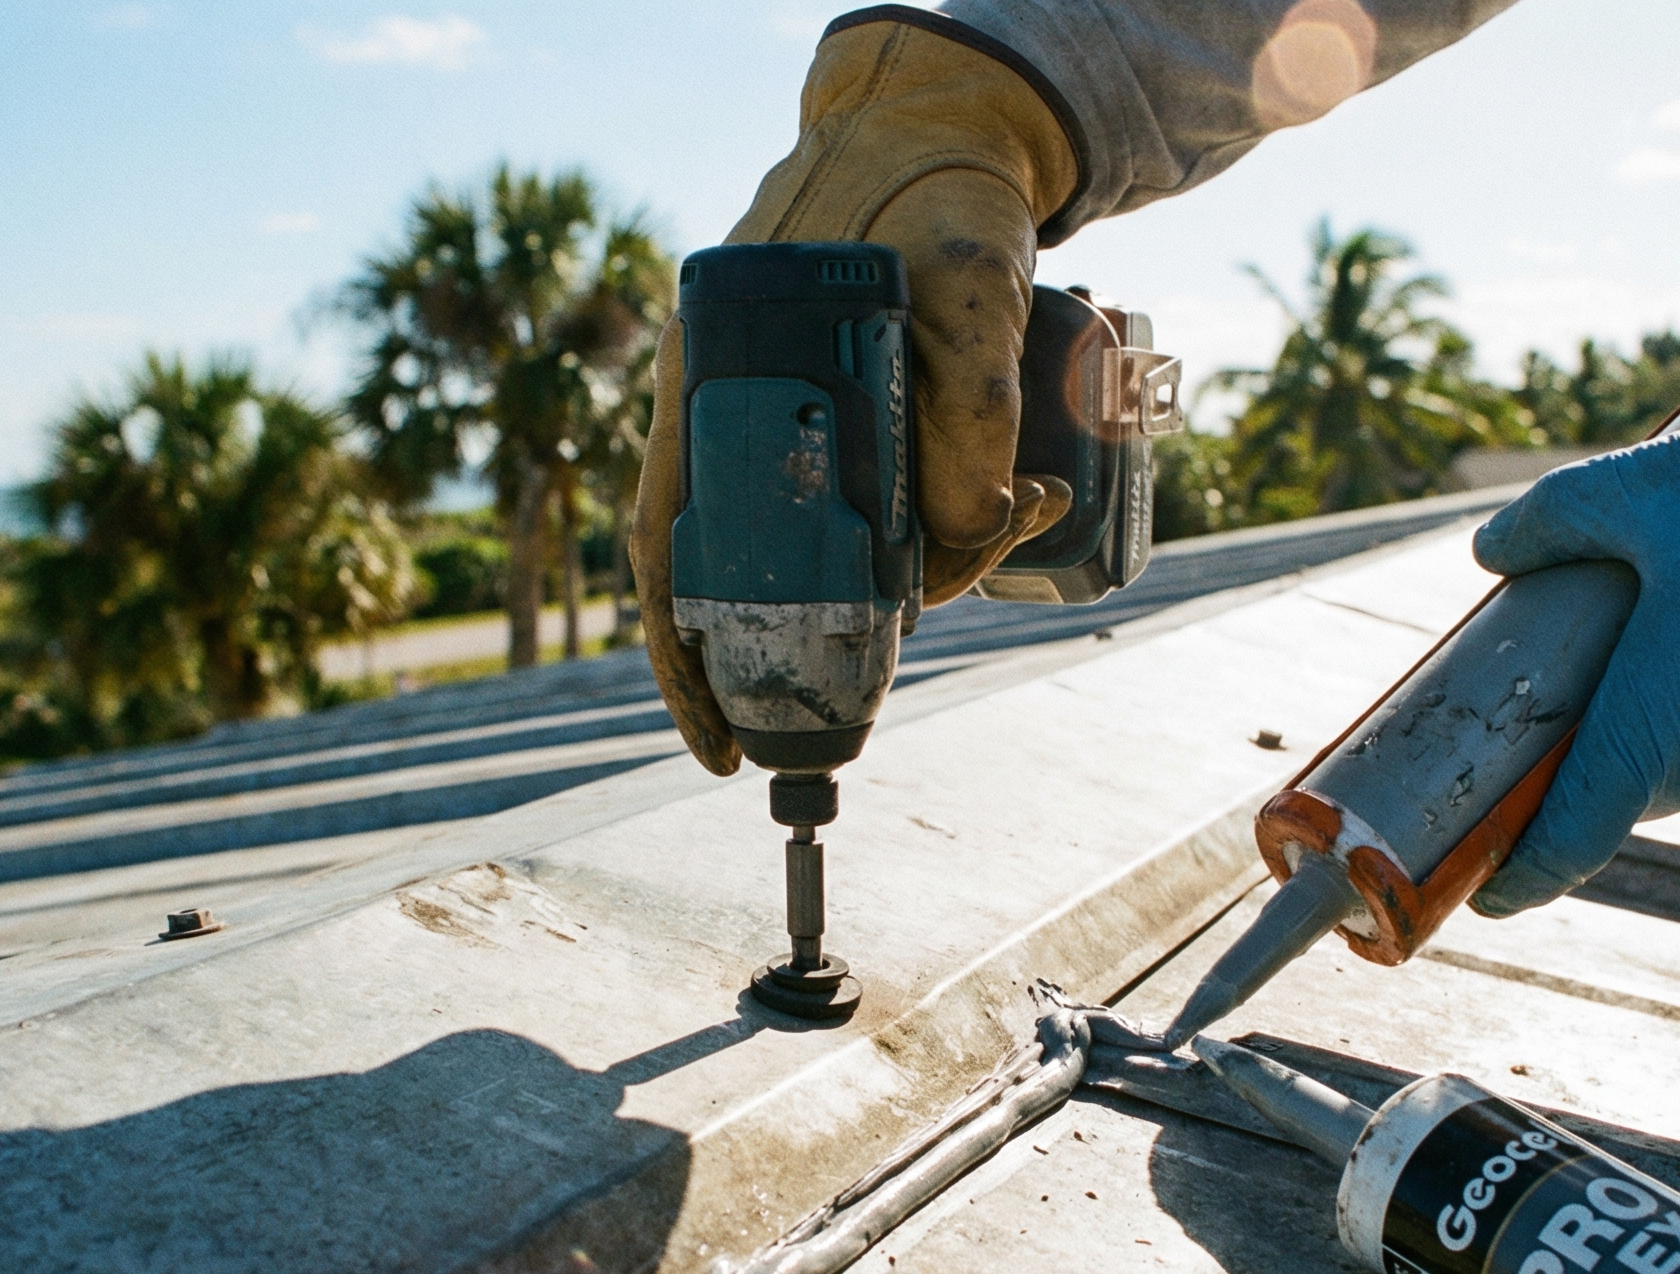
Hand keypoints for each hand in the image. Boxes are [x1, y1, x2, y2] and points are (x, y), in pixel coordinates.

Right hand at [631, 20, 1080, 772]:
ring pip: (808, 539)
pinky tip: (984, 528)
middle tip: (892, 680)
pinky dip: (906, 537)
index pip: (664, 544)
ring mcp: (779, 408)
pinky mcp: (838, 411)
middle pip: (737, 567)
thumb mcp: (970, 284)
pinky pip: (850, 501)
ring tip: (1015, 519)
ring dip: (900, 574)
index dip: (680, 655)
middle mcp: (725, 399)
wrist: (949, 125)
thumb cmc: (939, 189)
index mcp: (710, 372)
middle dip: (813, 639)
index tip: (717, 741)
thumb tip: (972, 532)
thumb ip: (971, 402)